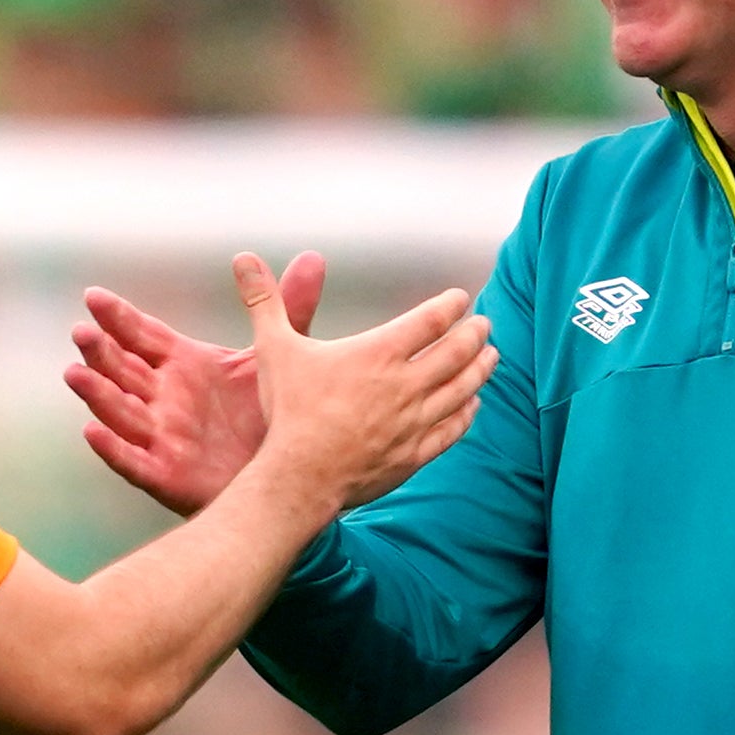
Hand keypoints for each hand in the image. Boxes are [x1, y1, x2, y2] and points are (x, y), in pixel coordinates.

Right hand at [66, 253, 326, 514]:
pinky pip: (133, 462)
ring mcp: (161, 437)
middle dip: (101, 352)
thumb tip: (312, 258)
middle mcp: (163, 398)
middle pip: (124, 370)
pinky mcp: (166, 475)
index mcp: (182, 365)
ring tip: (75, 373)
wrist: (283, 477)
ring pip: (121, 412)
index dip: (119, 318)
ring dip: (97, 393)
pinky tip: (92, 431)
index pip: (143, 336)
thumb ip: (288, 309)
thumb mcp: (278, 357)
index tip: (94, 296)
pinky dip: (112, 448)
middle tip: (82, 331)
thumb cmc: (270, 416)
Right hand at [234, 253, 493, 514]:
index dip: (450, 306)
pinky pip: (453, 430)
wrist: (299, 476)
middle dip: (476, 334)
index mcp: (378, 353)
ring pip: (462, 389)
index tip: (460, 299)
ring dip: (481, 369)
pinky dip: (468, 413)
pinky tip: (473, 404)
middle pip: (456, 352)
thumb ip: (265, 301)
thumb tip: (242, 258)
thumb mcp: (274, 349)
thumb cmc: (288, 411)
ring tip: (492, 356)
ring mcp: (414, 422)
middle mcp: (405, 385)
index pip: (430, 321)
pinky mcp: (415, 454)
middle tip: (485, 325)